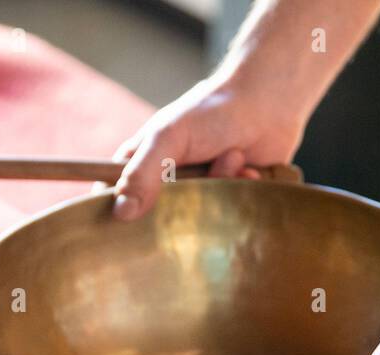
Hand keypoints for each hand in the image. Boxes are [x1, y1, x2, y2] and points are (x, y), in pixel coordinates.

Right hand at [111, 71, 307, 219]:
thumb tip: (120, 213)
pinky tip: (249, 169)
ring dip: (220, 184)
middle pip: (157, 218)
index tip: (123, 225)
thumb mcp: (168, 137)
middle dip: (186, 198)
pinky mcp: (227, 199)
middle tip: (198, 174)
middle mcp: (167, 183)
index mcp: (142, 163)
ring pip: (198, 216)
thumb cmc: (212, 112)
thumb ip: (143, 173)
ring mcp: (198, 192)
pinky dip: (241, 189)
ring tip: (233, 155)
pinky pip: (229, 214)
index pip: (112, 196)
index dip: (114, 212)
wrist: (267, 103)